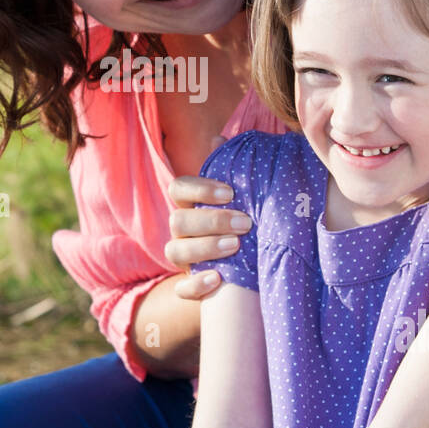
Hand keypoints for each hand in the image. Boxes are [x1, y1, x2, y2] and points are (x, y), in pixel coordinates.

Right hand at [164, 136, 251, 300]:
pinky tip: (218, 279)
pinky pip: (182, 289)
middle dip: (211, 221)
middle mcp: (182, 229)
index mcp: (191, 204)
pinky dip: (196, 285)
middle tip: (246, 222)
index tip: (230, 193)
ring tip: (236, 246)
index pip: (179, 188)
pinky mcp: (190, 285)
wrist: (253, 259)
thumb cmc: (245, 217)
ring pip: (174, 251)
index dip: (200, 189)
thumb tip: (218, 138)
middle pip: (178, 221)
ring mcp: (184, 257)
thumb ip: (231, 168)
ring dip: (204, 248)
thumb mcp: (242, 194)